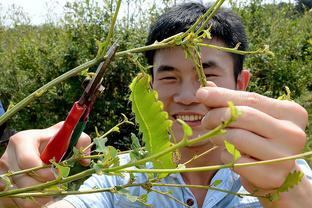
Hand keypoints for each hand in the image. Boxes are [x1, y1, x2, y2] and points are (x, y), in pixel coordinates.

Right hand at [0, 122, 90, 207]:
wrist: (38, 148)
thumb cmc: (54, 142)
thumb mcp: (68, 136)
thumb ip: (81, 141)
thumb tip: (84, 160)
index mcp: (23, 140)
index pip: (27, 160)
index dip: (43, 172)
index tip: (56, 176)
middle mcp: (8, 155)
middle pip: (21, 179)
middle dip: (41, 186)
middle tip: (55, 188)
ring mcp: (3, 170)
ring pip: (16, 191)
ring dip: (34, 197)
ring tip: (49, 196)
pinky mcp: (2, 183)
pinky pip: (11, 199)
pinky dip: (26, 201)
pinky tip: (38, 198)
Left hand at [196, 86, 307, 200]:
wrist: (273, 174)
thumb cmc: (258, 139)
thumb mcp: (248, 116)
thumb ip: (229, 101)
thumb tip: (206, 87)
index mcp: (291, 113)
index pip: (251, 99)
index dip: (222, 95)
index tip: (201, 93)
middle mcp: (293, 133)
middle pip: (242, 116)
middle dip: (216, 116)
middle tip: (206, 121)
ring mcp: (285, 157)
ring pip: (235, 137)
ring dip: (218, 137)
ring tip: (218, 139)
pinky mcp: (272, 176)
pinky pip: (234, 160)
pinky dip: (225, 156)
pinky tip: (231, 156)